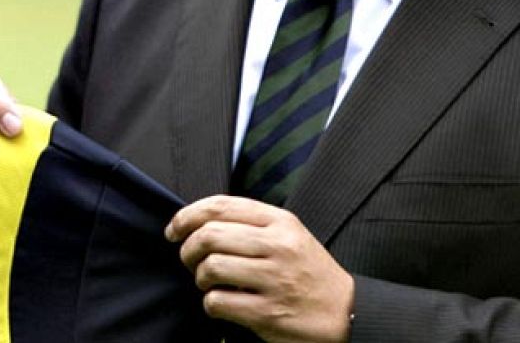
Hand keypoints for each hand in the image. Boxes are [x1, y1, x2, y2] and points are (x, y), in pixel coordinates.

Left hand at [167, 195, 353, 342]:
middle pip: (209, 236)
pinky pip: (218, 302)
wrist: (346, 313)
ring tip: (208, 282)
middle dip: (188, 249)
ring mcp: (274, 280)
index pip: (220, 206)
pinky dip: (211, 304)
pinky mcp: (268, 313)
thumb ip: (252, 223)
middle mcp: (277, 246)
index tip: (174, 229)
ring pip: (210, 268)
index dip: (187, 216)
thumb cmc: (310, 272)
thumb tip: (200, 221)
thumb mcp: (290, 235)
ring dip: (199, 278)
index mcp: (280, 222)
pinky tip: (221, 303)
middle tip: (189, 260)